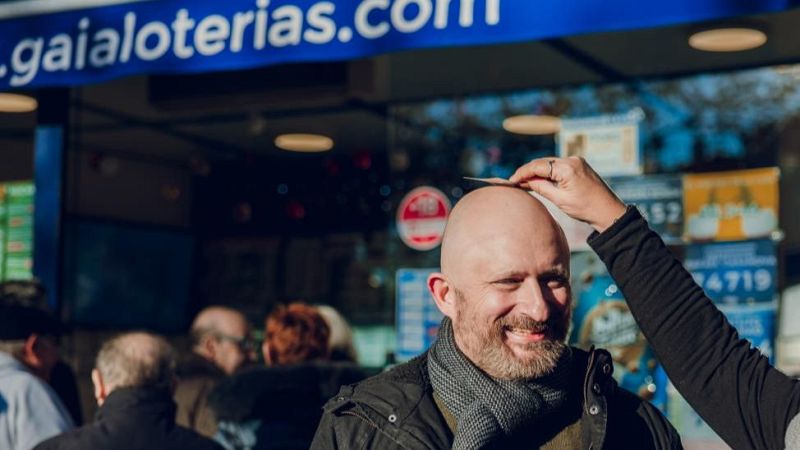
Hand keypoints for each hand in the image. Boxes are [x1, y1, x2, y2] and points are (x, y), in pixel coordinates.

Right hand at [509, 157, 626, 231]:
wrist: (608, 211)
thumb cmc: (585, 208)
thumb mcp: (559, 199)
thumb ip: (540, 187)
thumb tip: (525, 181)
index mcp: (567, 168)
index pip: (538, 166)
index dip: (522, 173)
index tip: (511, 181)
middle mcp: (572, 160)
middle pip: (543, 162)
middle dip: (528, 171)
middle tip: (515, 183)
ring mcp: (577, 161)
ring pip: (550, 163)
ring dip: (537, 171)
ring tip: (525, 183)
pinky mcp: (579, 165)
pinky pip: (558, 166)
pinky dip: (548, 172)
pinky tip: (539, 180)